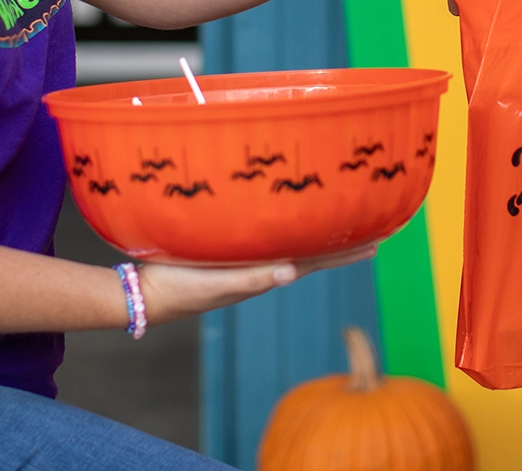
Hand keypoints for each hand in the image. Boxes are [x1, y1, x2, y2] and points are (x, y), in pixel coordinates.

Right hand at [137, 243, 376, 323]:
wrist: (144, 294)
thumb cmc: (179, 288)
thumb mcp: (216, 283)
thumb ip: (251, 279)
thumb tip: (291, 273)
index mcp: (265, 274)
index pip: (317, 260)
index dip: (346, 251)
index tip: (377, 243)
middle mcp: (262, 270)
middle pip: (313, 254)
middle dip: (343, 244)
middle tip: (377, 232)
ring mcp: (246, 264)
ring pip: (294, 247)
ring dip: (321, 238)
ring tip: (343, 227)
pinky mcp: (228, 256)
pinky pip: (269, 242)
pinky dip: (288, 234)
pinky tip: (287, 227)